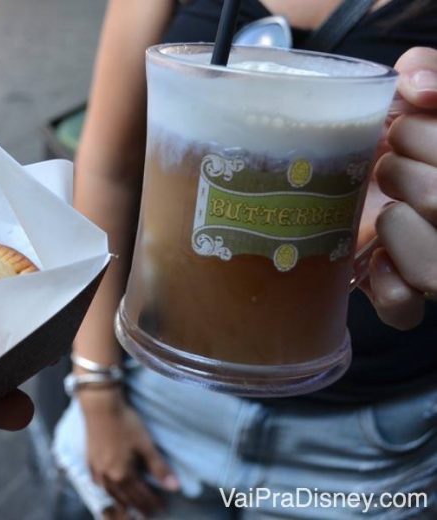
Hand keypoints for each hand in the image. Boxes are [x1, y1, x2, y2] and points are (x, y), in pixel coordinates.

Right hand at [79, 388, 178, 516]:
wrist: (100, 406)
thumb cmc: (125, 423)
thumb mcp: (145, 445)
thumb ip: (159, 468)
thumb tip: (174, 487)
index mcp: (123, 474)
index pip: (140, 494)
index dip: (152, 502)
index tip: (161, 509)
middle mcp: (108, 476)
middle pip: (125, 496)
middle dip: (138, 506)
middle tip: (147, 514)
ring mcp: (97, 468)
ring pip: (110, 492)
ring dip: (120, 501)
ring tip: (128, 508)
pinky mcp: (90, 459)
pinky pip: (96, 481)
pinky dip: (104, 488)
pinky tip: (105, 487)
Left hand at [362, 47, 436, 328]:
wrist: (341, 183)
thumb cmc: (393, 142)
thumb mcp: (418, 96)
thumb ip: (429, 72)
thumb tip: (418, 89)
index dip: (417, 135)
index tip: (400, 131)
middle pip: (435, 200)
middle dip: (399, 173)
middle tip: (386, 169)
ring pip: (428, 262)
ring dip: (395, 229)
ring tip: (387, 216)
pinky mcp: (409, 299)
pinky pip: (403, 306)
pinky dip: (388, 289)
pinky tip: (378, 265)